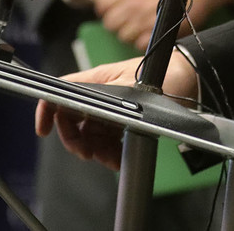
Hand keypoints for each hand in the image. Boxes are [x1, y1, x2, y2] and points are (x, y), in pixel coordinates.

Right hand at [34, 52, 198, 170]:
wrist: (189, 79)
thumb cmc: (161, 73)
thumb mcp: (132, 86)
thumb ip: (108, 101)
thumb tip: (89, 116)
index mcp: (96, 81)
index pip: (62, 93)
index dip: (47, 110)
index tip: (44, 131)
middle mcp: (100, 96)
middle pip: (72, 120)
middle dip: (74, 139)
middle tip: (86, 154)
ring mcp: (111, 110)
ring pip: (90, 135)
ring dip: (95, 151)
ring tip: (110, 160)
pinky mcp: (123, 122)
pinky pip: (107, 142)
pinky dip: (109, 153)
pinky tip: (118, 159)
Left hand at [92, 0, 233, 49]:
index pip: (102, 6)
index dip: (106, 7)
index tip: (114, 6)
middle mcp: (132, 6)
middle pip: (110, 24)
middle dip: (116, 21)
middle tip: (126, 17)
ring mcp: (145, 21)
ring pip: (123, 36)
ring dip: (128, 32)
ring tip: (137, 25)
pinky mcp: (159, 33)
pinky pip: (140, 44)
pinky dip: (142, 41)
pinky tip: (149, 32)